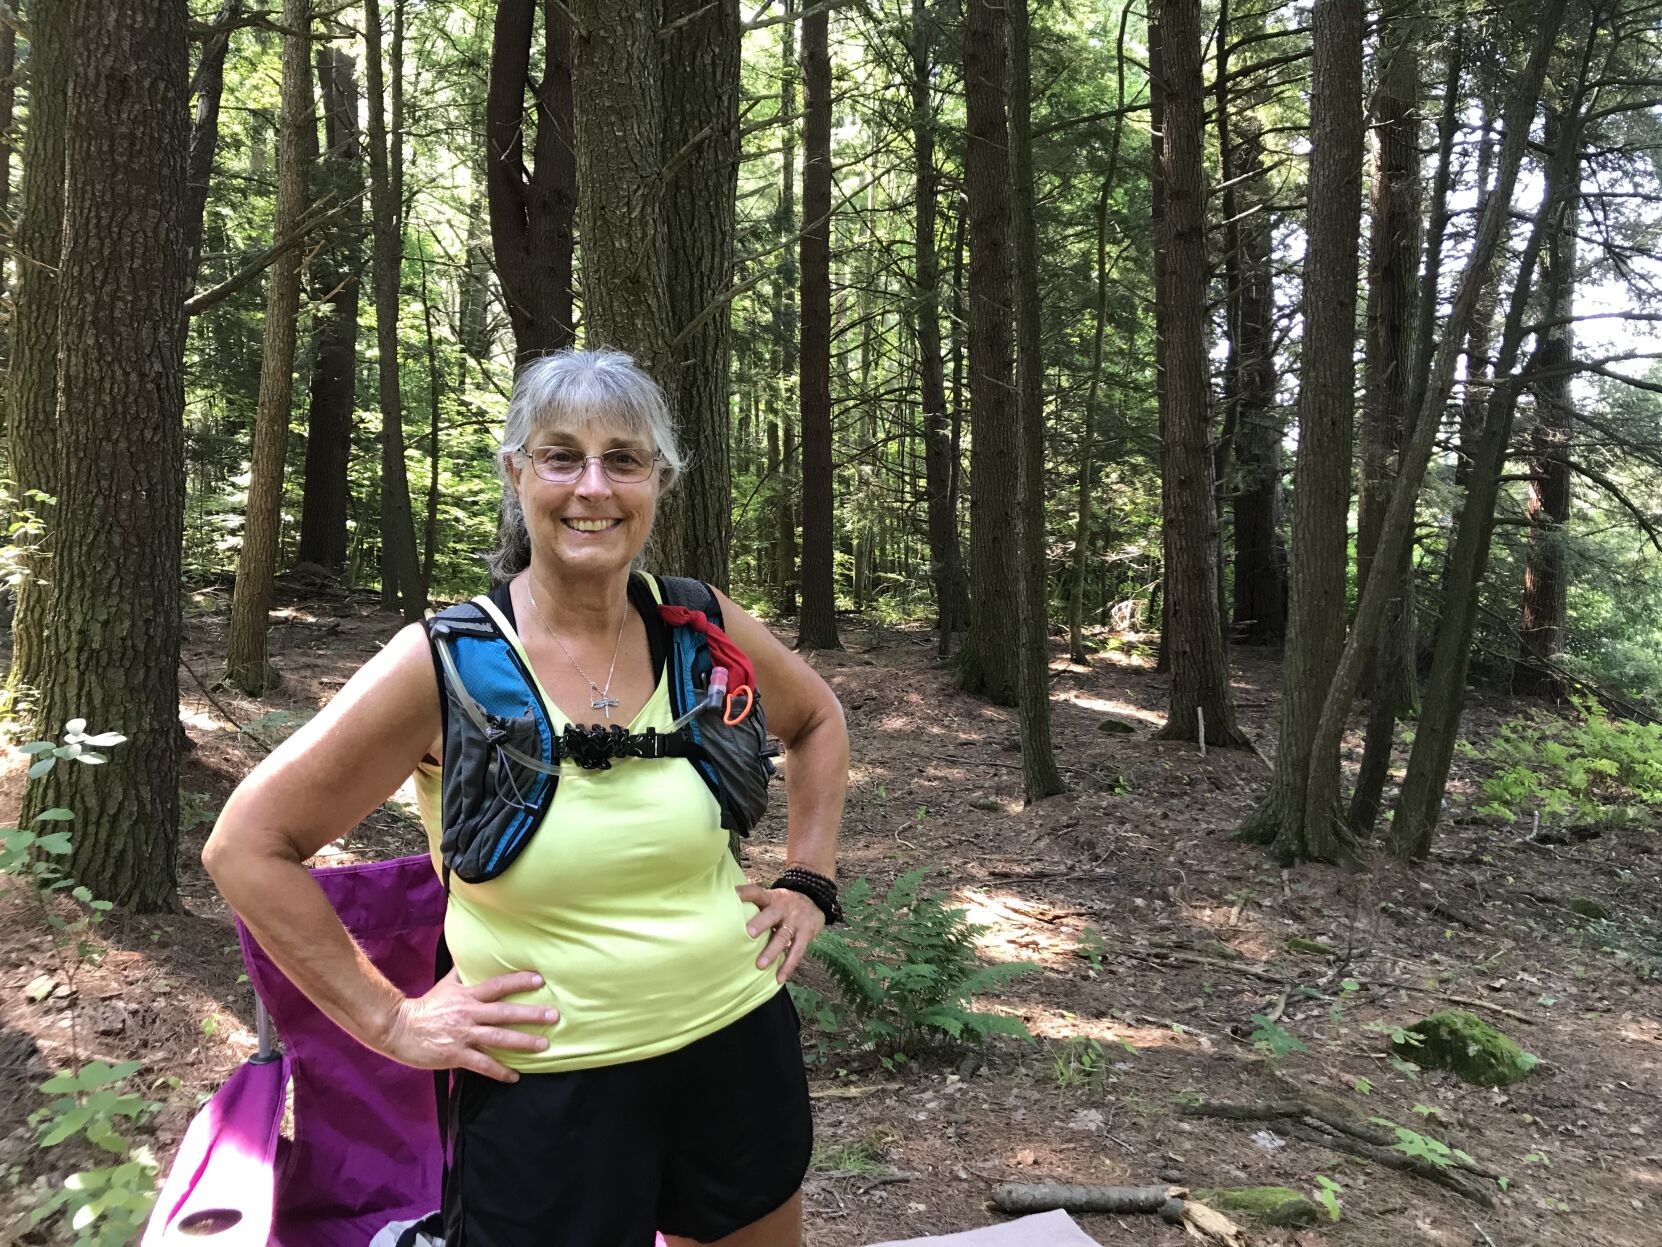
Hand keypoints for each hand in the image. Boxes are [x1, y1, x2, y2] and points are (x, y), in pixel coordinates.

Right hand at [381, 968, 557, 1082]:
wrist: (399, 1028)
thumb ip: (462, 973)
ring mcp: (463, 1035)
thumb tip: (472, 955)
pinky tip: (515, 1076)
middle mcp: (468, 1014)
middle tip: (554, 1016)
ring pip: (498, 1038)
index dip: (519, 982)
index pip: (498, 986)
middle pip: (504, 1012)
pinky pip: (482, 1064)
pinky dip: (500, 1071)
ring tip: (544, 1045)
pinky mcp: (456, 1055)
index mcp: (467, 996)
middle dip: (531, 1014)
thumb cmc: (425, 1007)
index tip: (540, 980)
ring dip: (523, 1042)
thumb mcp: (445, 985)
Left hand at [737, 883, 825, 983]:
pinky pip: (796, 952)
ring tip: (760, 965)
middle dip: (760, 924)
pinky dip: (787, 966)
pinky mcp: (805, 935)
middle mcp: (783, 908)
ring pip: (783, 937)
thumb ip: (755, 902)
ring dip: (771, 952)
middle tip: (748, 934)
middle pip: (771, 915)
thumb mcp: (772, 897)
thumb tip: (727, 904)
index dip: (745, 893)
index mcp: (771, 898)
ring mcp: (795, 922)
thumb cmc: (784, 904)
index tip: (733, 895)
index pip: (757, 893)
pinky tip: (779, 978)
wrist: (815, 900)